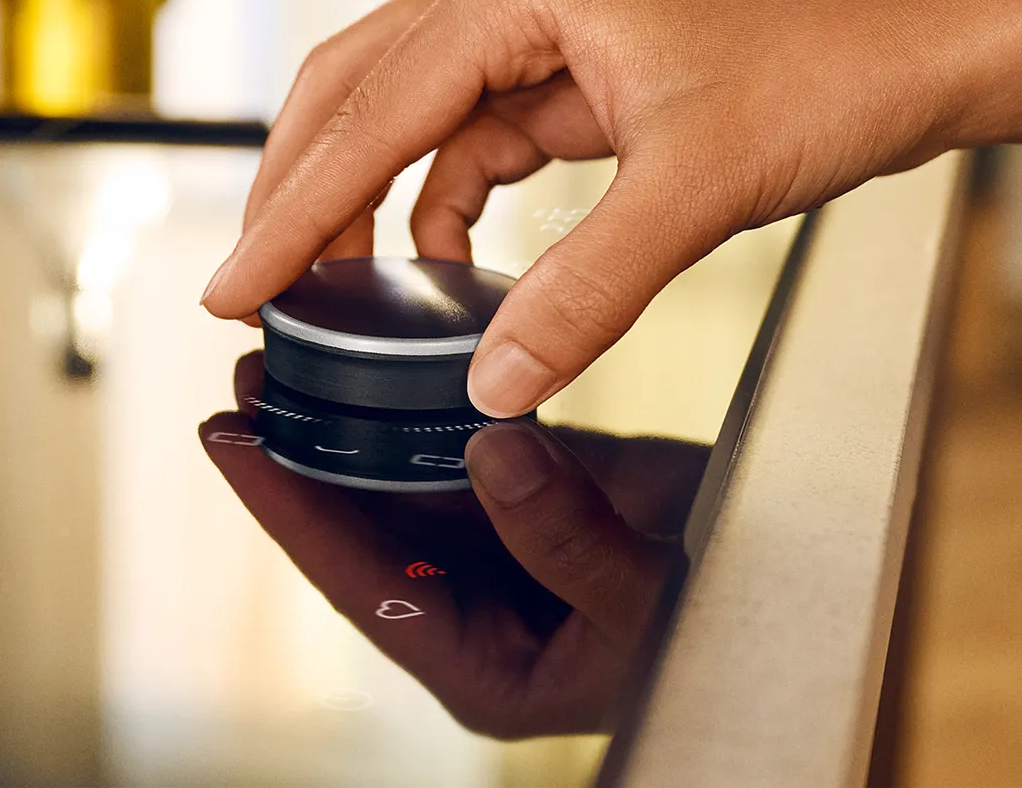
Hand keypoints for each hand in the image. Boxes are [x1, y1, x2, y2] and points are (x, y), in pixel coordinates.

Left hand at [200, 353, 708, 737]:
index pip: (356, 578)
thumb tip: (487, 448)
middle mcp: (474, 610)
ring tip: (296, 357)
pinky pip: (459, 449)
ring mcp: (499, 553)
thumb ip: (563, 538)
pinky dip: (424, 404)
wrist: (793, 591)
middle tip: (247, 381)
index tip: (229, 443)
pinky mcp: (530, 498)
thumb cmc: (720, 635)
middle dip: (305, 455)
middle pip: (363, 527)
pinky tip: (388, 357)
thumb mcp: (641, 598)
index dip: (287, 507)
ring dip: (354, 424)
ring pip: (404, 482)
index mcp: (480, 665)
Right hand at [205, 0, 969, 414]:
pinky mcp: (576, 75)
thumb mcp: (692, 189)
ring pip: (410, 119)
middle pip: (356, 94)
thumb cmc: (826, 62)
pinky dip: (447, 202)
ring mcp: (541, 32)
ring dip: (367, 201)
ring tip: (332, 287)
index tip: (230, 288)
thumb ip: (582, 292)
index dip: (291, 213)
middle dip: (301, 193)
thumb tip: (492, 383)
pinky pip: (477, 143)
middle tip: (250, 287)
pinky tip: (444, 262)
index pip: (367, 114)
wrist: (924, 37)